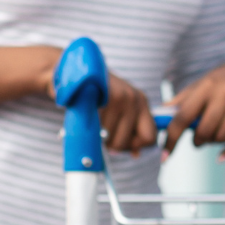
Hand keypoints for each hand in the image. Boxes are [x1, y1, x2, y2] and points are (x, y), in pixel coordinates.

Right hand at [30, 59, 158, 154]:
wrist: (74, 70)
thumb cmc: (96, 94)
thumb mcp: (117, 109)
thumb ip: (128, 130)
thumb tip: (136, 154)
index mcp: (141, 103)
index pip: (150, 137)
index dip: (134, 146)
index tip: (120, 142)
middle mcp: (135, 99)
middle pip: (127, 142)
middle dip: (112, 146)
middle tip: (101, 137)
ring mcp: (122, 97)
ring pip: (112, 139)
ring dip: (99, 140)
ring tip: (92, 127)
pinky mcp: (106, 97)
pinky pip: (100, 129)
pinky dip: (91, 132)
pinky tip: (87, 123)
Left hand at [167, 57, 224, 156]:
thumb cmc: (224, 80)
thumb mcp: (202, 84)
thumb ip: (183, 101)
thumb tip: (162, 116)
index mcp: (207, 86)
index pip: (183, 117)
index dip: (171, 139)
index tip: (164, 157)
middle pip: (204, 131)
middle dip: (198, 141)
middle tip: (198, 140)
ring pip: (223, 136)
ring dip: (215, 142)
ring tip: (214, 136)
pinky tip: (222, 156)